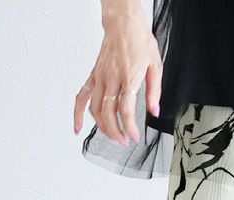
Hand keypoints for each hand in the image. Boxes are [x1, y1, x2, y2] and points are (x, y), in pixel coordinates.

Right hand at [73, 7, 161, 146]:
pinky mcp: (93, 76)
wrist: (123, 23)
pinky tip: (77, 127)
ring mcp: (100, 77)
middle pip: (108, 113)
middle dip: (115, 132)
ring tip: (112, 137)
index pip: (126, 109)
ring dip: (102, 127)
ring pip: (96, 108)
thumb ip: (154, 91)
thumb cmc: (139, 40)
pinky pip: (82, 96)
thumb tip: (154, 111)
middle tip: (124, 142)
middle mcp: (111, 79)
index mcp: (128, 77)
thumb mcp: (155, 66)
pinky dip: (77, 113)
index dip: (129, 127)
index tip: (134, 137)